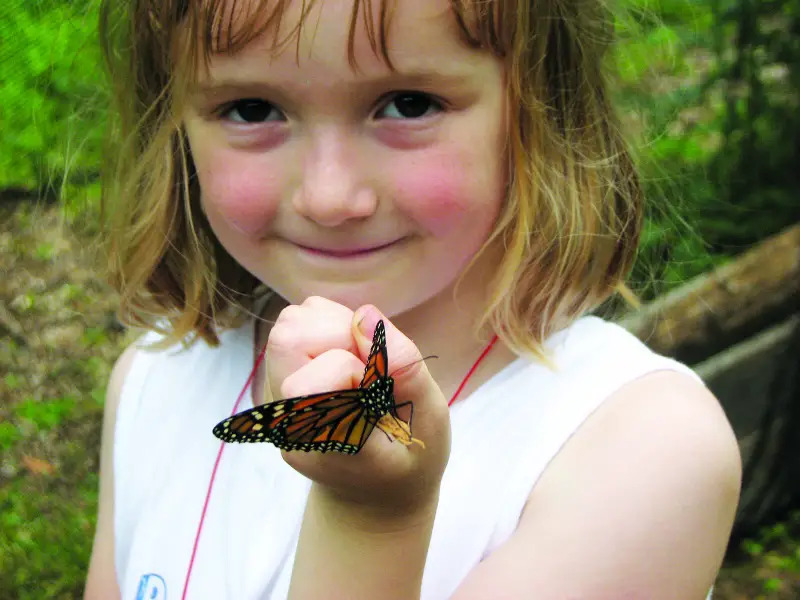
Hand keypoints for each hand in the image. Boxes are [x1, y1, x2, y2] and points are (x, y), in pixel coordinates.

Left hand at [266, 297, 450, 519]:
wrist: (373, 495)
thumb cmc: (410, 458)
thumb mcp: (430, 418)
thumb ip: (403, 367)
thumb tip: (364, 314)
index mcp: (324, 443)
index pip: (314, 379)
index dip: (355, 365)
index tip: (382, 385)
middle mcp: (286, 422)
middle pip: (289, 337)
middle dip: (339, 333)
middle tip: (372, 366)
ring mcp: (274, 403)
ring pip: (289, 325)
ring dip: (332, 327)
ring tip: (362, 363)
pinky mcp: (276, 383)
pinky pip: (294, 329)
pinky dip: (326, 330)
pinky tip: (347, 361)